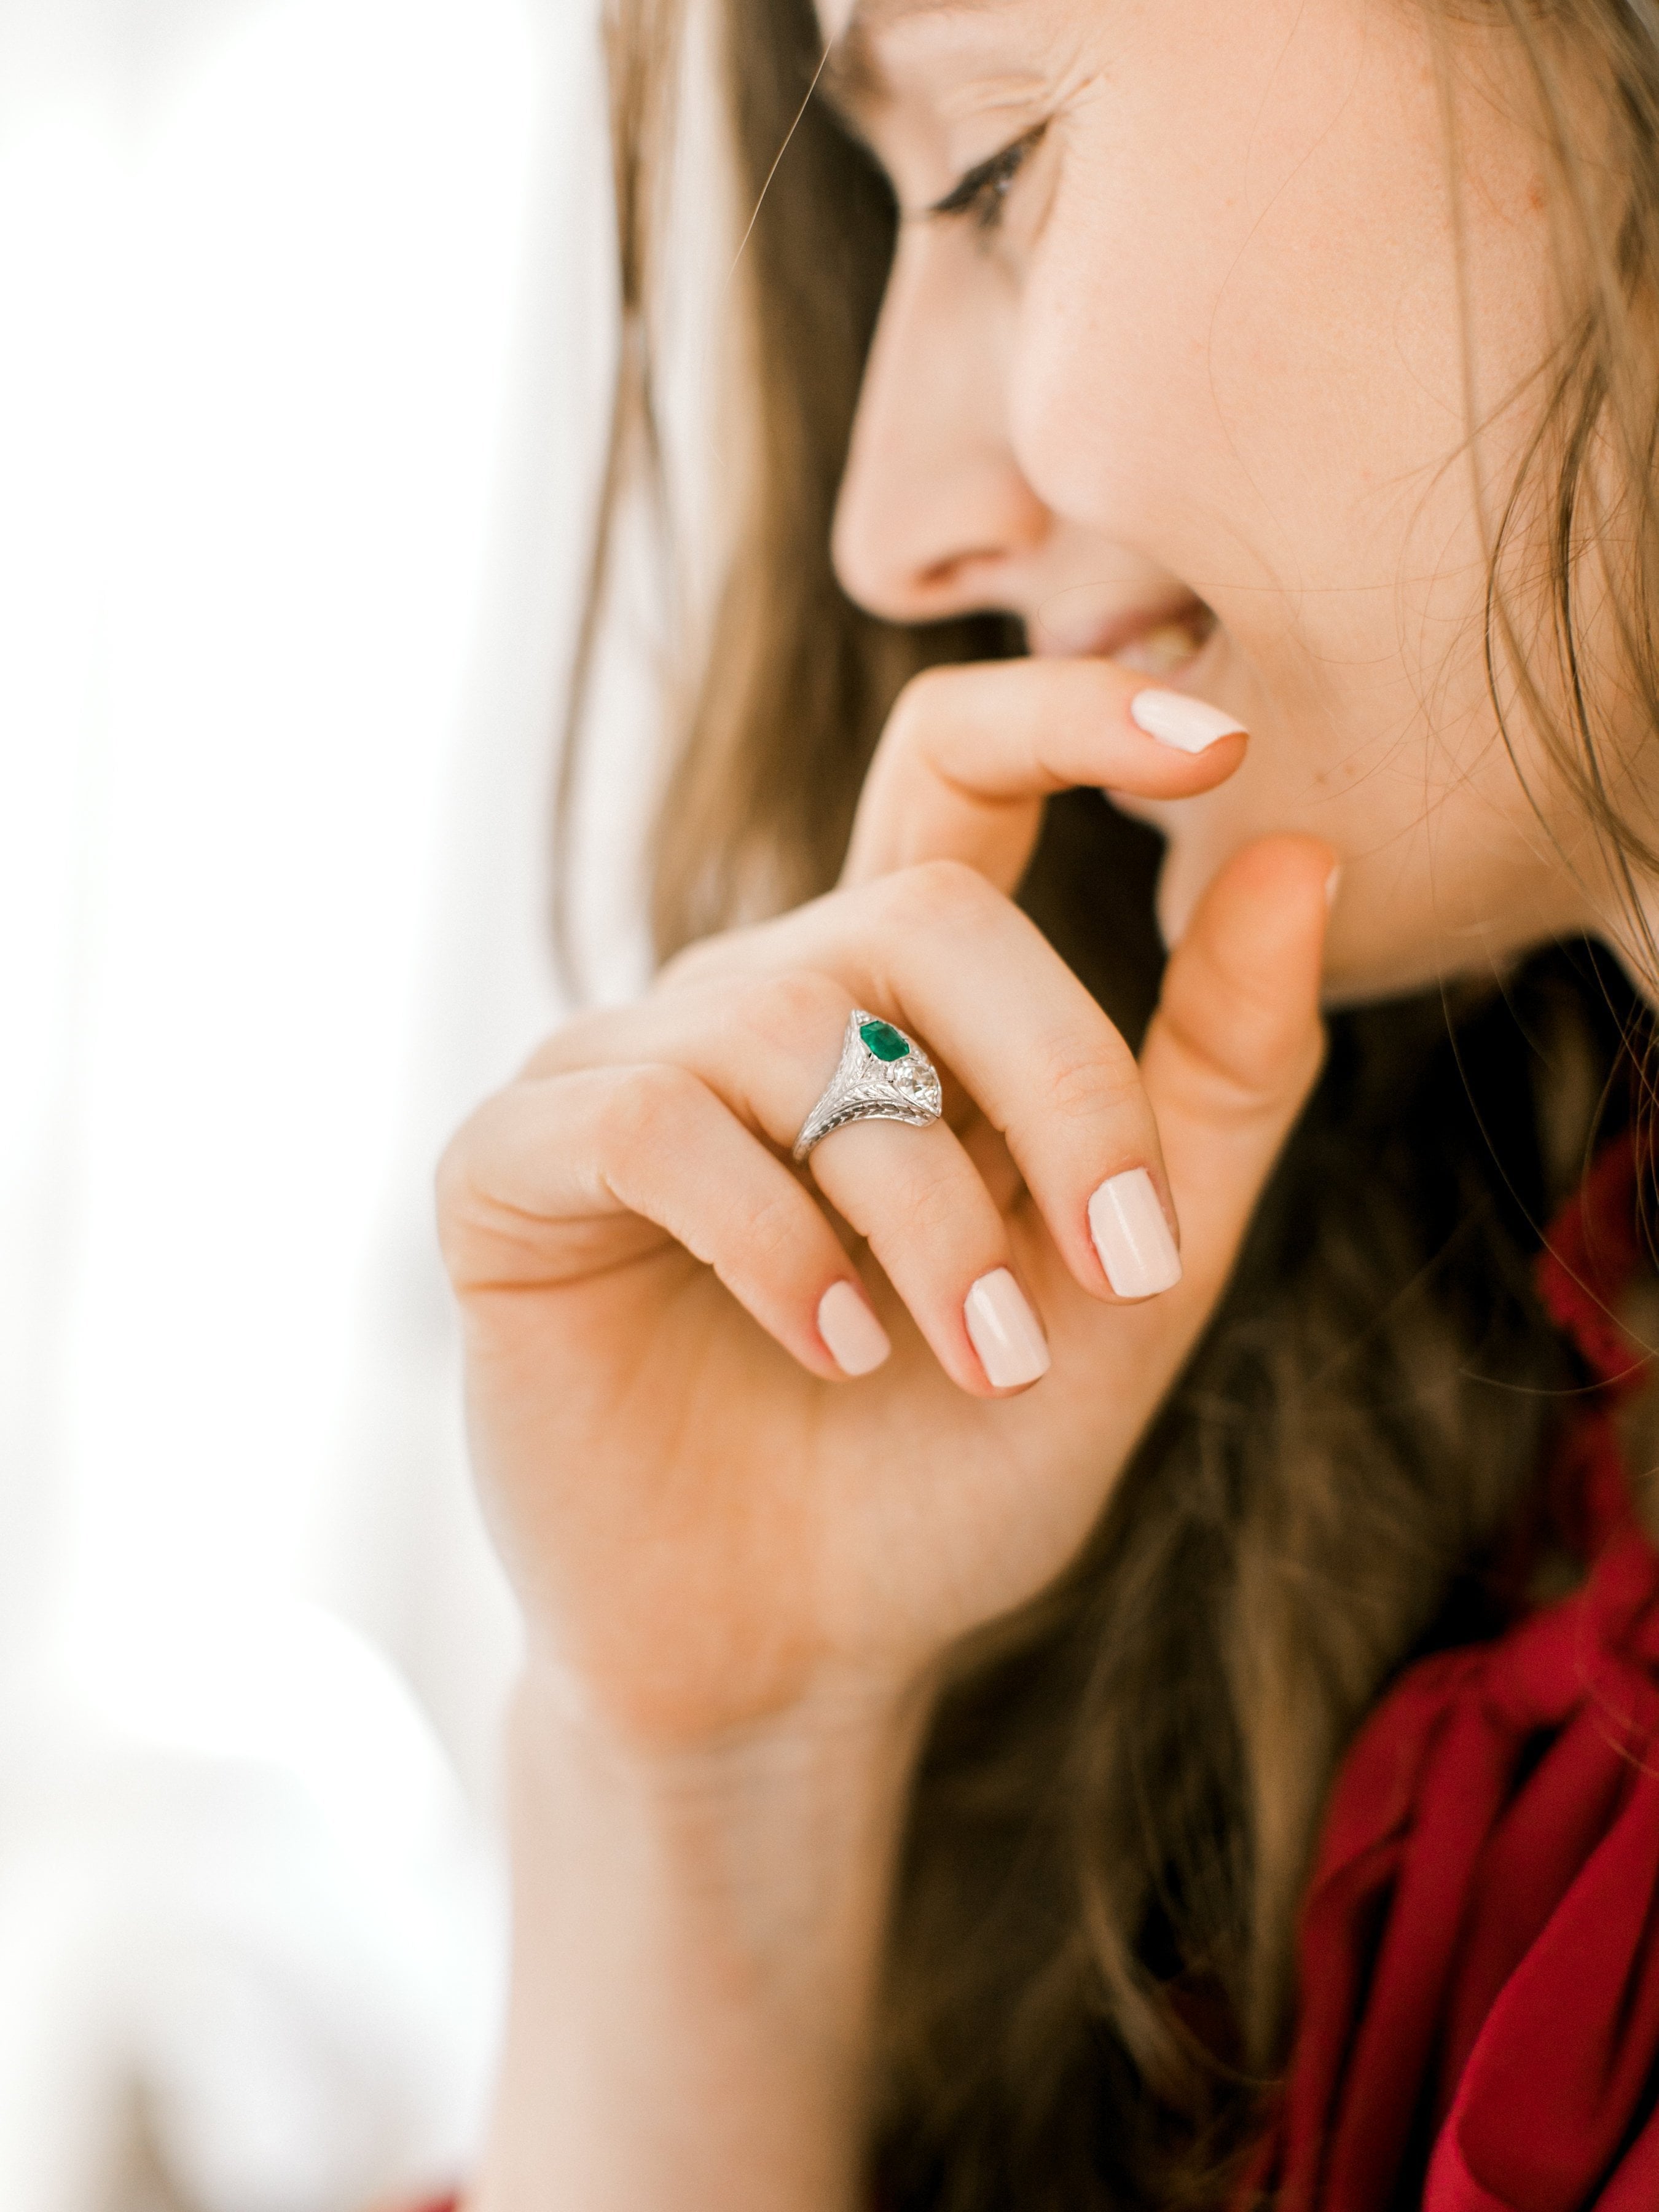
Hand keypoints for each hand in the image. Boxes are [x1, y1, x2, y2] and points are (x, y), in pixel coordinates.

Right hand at [437, 659, 1332, 1748]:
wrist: (791, 1649)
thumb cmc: (956, 1462)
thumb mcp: (1131, 1281)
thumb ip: (1214, 1083)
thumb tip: (1304, 851)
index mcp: (893, 1005)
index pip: (956, 773)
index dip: (1072, 713)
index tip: (1221, 737)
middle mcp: (754, 1006)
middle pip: (918, 906)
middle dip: (1054, 1076)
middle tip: (1121, 1261)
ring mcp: (619, 1072)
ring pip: (790, 1027)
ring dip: (922, 1205)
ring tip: (976, 1352)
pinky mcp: (511, 1168)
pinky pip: (647, 1123)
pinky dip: (773, 1241)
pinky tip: (837, 1349)